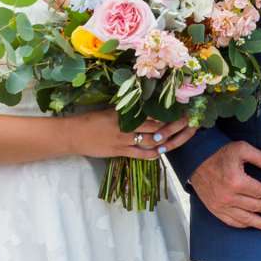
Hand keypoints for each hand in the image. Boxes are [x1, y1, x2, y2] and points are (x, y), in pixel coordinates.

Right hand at [66, 112, 199, 161]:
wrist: (73, 135)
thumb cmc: (91, 120)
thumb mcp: (110, 110)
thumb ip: (127, 110)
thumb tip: (145, 106)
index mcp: (123, 113)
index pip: (150, 112)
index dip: (166, 111)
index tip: (180, 107)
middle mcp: (125, 126)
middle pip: (155, 127)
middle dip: (174, 125)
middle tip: (188, 121)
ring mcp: (123, 141)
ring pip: (151, 141)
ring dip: (168, 139)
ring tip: (181, 134)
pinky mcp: (119, 152)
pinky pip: (141, 154)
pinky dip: (154, 152)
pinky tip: (164, 149)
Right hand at [192, 140, 260, 232]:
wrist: (196, 160)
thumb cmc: (220, 153)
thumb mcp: (241, 148)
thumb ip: (259, 157)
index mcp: (236, 181)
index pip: (259, 191)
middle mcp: (229, 196)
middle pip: (255, 206)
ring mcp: (220, 205)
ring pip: (244, 218)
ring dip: (259, 223)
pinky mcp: (214, 208)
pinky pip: (231, 221)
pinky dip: (243, 224)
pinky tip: (251, 225)